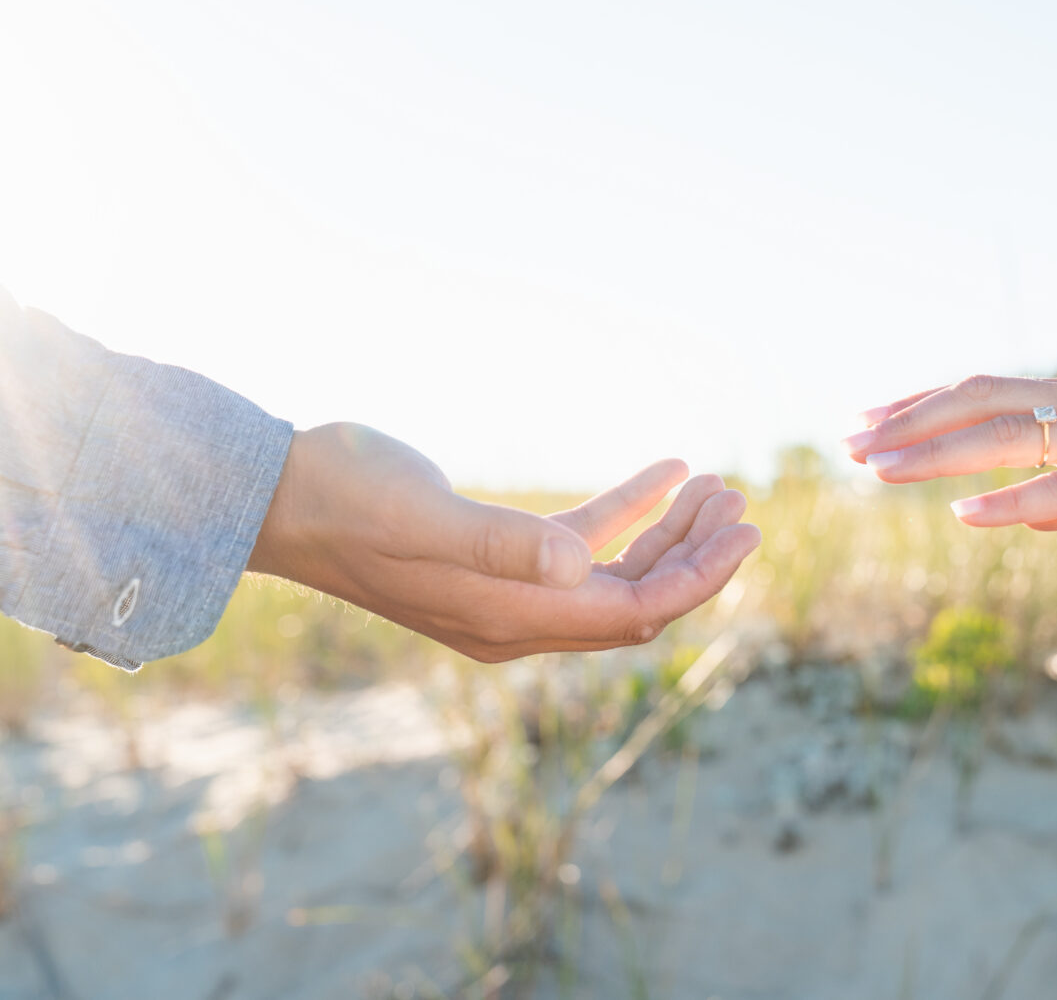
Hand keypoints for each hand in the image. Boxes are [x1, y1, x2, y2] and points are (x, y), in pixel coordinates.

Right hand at [248, 423, 761, 659]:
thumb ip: (502, 543)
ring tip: (716, 485)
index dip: (698, 577)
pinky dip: (628, 511)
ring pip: (615, 574)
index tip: (746, 532)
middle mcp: (519, 617)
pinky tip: (666, 471)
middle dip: (695, 555)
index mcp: (511, 618)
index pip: (634, 613)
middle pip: (636, 599)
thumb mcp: (422, 516)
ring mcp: (509, 590)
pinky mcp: (497, 556)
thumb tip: (581, 566)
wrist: (276, 496)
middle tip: (741, 503)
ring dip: (668, 534)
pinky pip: (581, 543)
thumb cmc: (344, 497)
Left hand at [843, 375, 1056, 531]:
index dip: (920, 406)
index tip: (869, 419)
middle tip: (847, 441)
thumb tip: (1025, 516)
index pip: (982, 391)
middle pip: (975, 403)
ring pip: (1004, 437)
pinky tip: (968, 517)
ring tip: (877, 470)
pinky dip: (1013, 501)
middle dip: (906, 423)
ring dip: (935, 455)